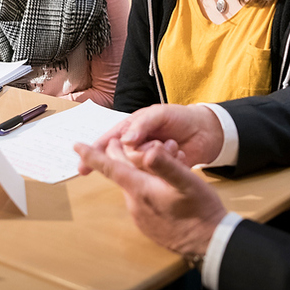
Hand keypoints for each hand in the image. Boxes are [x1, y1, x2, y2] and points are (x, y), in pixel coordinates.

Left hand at [75, 139, 225, 257]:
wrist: (210, 242)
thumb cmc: (200, 210)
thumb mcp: (187, 181)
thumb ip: (166, 165)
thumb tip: (148, 151)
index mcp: (140, 189)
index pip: (109, 168)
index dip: (92, 154)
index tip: (76, 145)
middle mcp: (134, 203)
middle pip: (120, 173)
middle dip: (119, 155)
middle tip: (120, 140)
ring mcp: (141, 216)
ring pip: (132, 186)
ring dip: (137, 171)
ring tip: (152, 158)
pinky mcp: (149, 225)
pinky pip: (141, 200)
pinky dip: (145, 187)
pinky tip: (159, 186)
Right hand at [78, 104, 223, 174]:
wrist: (207, 131)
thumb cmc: (180, 117)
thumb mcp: (160, 114)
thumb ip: (142, 125)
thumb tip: (125, 140)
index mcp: (130, 130)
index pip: (106, 143)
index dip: (93, 154)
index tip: (82, 168)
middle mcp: (135, 147)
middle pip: (123, 158)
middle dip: (138, 154)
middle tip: (158, 144)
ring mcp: (148, 161)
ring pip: (139, 168)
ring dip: (156, 158)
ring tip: (173, 146)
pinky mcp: (161, 173)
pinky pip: (156, 176)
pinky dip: (168, 167)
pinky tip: (180, 155)